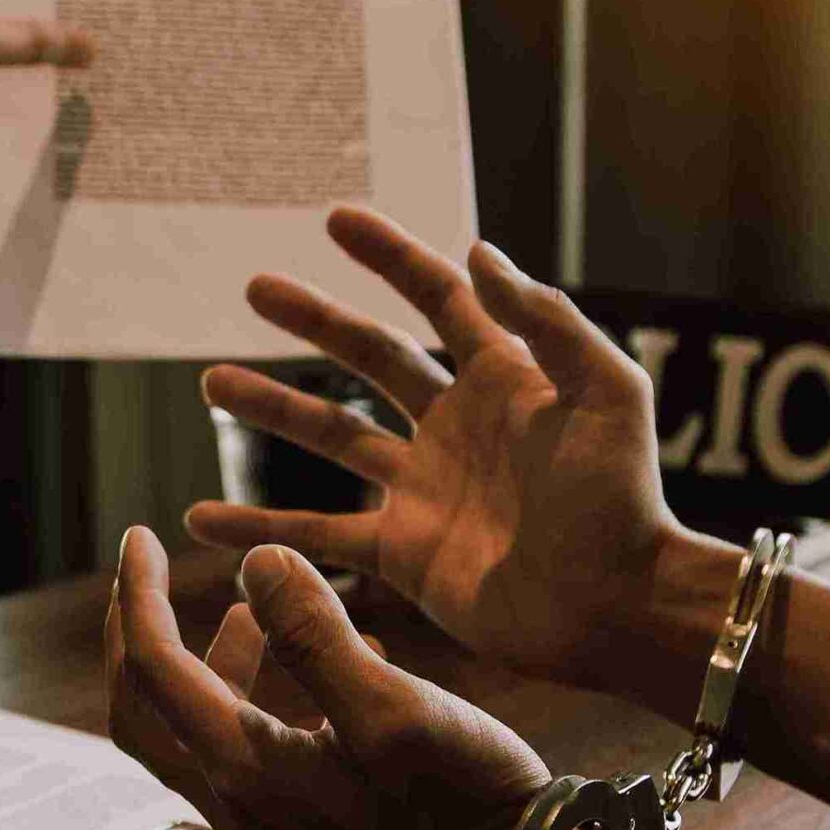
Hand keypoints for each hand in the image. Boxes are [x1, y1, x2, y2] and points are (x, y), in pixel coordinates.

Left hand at [105, 529, 548, 829]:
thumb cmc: (464, 810)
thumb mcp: (393, 710)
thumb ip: (317, 636)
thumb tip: (253, 561)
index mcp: (245, 769)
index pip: (152, 668)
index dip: (137, 593)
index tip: (138, 534)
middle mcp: (242, 803)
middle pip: (147, 709)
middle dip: (136, 634)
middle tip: (144, 574)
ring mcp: (274, 823)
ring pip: (204, 731)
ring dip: (207, 663)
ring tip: (244, 612)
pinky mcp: (313, 829)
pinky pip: (256, 751)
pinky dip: (263, 695)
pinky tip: (335, 661)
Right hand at [186, 207, 685, 696]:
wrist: (619, 609)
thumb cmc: (625, 500)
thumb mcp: (608, 394)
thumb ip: (547, 322)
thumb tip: (475, 251)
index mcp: (503, 379)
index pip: (438, 299)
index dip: (390, 257)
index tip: (337, 220)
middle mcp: (454, 425)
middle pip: (370, 356)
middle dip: (313, 320)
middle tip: (255, 287)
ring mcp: (422, 489)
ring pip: (330, 436)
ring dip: (271, 408)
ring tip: (211, 383)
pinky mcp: (402, 552)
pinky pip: (315, 534)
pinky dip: (258, 529)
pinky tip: (203, 519)